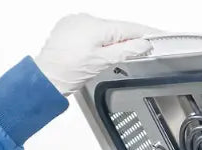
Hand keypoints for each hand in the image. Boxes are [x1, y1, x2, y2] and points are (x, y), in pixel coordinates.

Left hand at [34, 13, 159, 95]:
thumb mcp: (101, 63)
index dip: (145, 33)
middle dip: (123, 42)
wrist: (44, 77)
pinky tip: (89, 54)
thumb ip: (125, 51)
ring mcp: (75, 22)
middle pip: (115, 29)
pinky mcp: (67, 28)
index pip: (128, 28)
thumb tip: (143, 44)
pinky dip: (94, 41)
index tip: (157, 36)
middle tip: (129, 57)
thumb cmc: (67, 71)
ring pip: (101, 31)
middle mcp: (85, 19)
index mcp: (97, 26)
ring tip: (99, 61)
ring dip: (107, 43)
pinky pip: (88, 31)